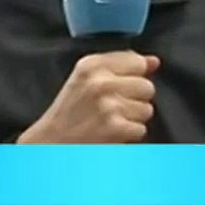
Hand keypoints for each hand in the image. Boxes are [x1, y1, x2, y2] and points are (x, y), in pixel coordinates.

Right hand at [18, 51, 159, 143]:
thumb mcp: (86, 79)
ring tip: (111, 121)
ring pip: (146, 109)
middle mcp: (100, 81)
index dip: (133, 76)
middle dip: (135, 99)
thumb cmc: (69, 112)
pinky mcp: (116, 127)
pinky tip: (111, 134)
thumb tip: (154, 61)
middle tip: (113, 108)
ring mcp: (109, 105)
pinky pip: (140, 129)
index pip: (136, 61)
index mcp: (91, 64)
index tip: (118, 86)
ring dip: (133, 118)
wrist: (51, 143)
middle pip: (146, 86)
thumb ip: (120, 65)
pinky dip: (129, 135)